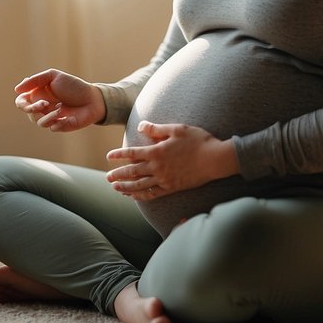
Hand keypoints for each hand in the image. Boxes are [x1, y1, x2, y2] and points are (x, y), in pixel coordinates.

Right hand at [14, 69, 105, 132]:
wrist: (93, 98)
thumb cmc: (74, 86)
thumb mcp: (53, 76)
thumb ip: (35, 80)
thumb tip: (17, 89)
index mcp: (39, 95)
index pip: (22, 102)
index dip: (22, 103)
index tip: (30, 98)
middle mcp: (43, 108)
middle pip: (29, 113)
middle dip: (34, 109)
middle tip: (45, 104)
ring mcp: (51, 118)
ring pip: (39, 122)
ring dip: (48, 116)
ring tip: (60, 108)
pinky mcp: (60, 126)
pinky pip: (52, 128)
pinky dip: (58, 122)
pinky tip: (67, 117)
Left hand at [105, 121, 239, 199]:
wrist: (215, 159)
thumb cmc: (198, 140)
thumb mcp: (177, 129)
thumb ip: (157, 128)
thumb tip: (140, 126)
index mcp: (157, 151)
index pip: (132, 153)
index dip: (119, 155)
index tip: (109, 157)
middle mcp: (158, 167)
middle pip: (132, 172)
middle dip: (118, 174)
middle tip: (107, 177)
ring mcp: (164, 179)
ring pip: (140, 185)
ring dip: (126, 187)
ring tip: (116, 188)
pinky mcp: (172, 187)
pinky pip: (152, 194)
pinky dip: (141, 196)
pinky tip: (134, 196)